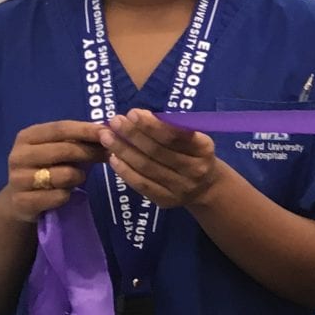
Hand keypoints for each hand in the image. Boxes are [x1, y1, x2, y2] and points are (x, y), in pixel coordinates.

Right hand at [0, 121, 106, 224]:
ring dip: (78, 177)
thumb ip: (79, 140)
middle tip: (107, 155)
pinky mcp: (22, 202)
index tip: (109, 131)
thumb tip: (109, 132)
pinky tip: (63, 194)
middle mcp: (18, 156)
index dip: (87, 130)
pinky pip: (60, 196)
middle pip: (65, 150)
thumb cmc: (47, 169)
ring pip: (65, 175)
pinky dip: (67, 195)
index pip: (61, 128)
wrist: (20, 201)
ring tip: (76, 178)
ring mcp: (18, 179)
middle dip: (90, 152)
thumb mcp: (59, 150)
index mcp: (27, 137)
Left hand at [100, 109, 224, 210]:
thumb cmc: (195, 154)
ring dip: (123, 150)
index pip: (175, 136)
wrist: (207, 187)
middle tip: (114, 121)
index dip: (152, 125)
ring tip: (106, 137)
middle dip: (133, 134)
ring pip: (147, 167)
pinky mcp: (166, 200)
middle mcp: (195, 169)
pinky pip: (141, 184)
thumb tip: (137, 116)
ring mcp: (180, 187)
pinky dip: (125, 170)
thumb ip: (172, 128)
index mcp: (204, 149)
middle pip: (158, 151)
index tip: (132, 113)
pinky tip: (113, 158)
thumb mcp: (194, 138)